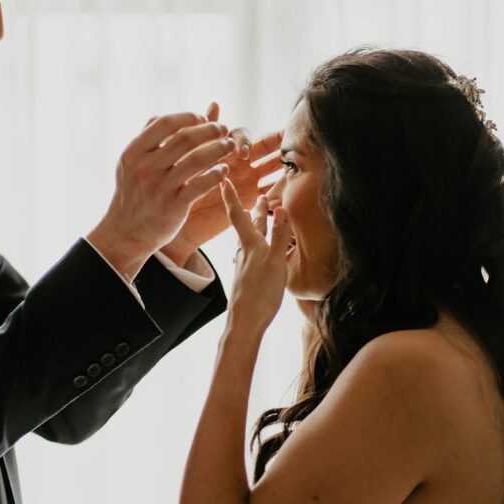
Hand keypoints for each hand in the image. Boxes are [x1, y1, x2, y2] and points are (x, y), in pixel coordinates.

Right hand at [88, 112, 235, 279]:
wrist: (126, 231)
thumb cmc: (134, 192)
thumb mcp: (131, 163)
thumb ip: (150, 138)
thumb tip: (171, 116)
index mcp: (133, 152)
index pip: (165, 123)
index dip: (189, 117)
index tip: (203, 119)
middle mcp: (145, 168)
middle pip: (185, 138)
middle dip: (210, 130)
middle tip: (223, 129)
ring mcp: (159, 187)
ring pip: (197, 159)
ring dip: (219, 148)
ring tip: (229, 146)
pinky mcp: (174, 206)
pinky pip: (202, 184)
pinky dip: (217, 174)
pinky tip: (223, 170)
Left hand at [162, 103, 283, 266]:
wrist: (177, 219)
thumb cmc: (180, 186)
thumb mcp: (190, 159)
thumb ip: (203, 135)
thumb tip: (215, 104)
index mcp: (223, 149)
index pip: (243, 134)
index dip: (245, 140)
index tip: (243, 153)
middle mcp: (240, 162)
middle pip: (267, 146)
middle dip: (279, 142)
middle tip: (291, 143)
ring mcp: (249, 180)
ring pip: (274, 167)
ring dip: (285, 164)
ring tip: (298, 164)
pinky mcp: (253, 200)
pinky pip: (273, 192)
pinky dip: (282, 190)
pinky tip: (289, 191)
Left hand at [221, 182, 290, 329]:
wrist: (245, 322)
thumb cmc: (260, 294)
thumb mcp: (275, 262)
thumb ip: (278, 236)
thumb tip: (281, 208)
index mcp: (250, 244)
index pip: (238, 215)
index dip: (230, 197)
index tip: (222, 181)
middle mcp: (245, 251)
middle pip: (248, 224)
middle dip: (253, 209)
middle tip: (256, 195)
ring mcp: (246, 264)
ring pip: (250, 238)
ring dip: (255, 224)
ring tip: (258, 214)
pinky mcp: (249, 276)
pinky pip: (254, 252)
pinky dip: (258, 241)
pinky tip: (257, 248)